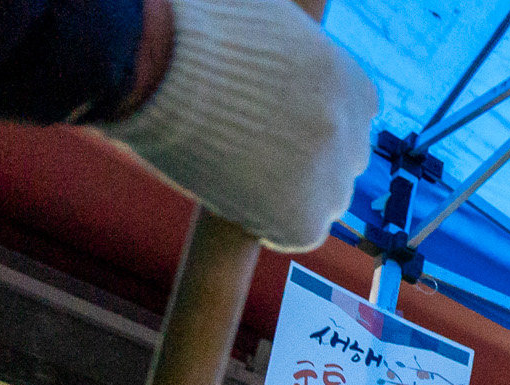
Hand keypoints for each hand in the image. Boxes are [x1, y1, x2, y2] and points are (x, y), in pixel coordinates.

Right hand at [98, 0, 379, 251]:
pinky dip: (268, 224)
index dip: (311, 122)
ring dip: (288, 193)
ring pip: (324, 200)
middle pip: (342, 161)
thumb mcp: (270, 25)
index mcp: (352, 84)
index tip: (279, 124)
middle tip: (253, 151)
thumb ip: (296, 57)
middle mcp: (351, 132)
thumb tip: (287, 65)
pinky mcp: (302, 220)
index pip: (352, 116)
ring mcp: (331, 178)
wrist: (157, 67)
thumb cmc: (196, 34)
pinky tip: (234, 199)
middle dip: (307, 159)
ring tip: (233, 170)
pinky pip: (296, 234)